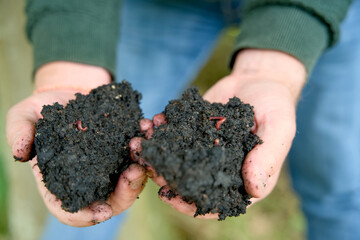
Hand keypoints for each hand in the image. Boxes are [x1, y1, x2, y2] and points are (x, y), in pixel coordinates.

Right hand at [6, 62, 147, 226]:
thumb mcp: (23, 116)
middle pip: (111, 199)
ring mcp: (110, 165)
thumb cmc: (42, 109)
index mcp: (62, 180)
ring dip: (142, 168)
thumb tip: (19, 153)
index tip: (103, 212)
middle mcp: (89, 178)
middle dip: (126, 191)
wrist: (67, 91)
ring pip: (131, 179)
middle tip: (134, 172)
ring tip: (140, 146)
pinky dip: (146, 141)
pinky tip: (145, 125)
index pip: (73, 210)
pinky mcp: (124, 148)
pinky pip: (140, 153)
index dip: (87, 215)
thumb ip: (19, 132)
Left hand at [140, 49, 306, 218]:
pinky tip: (151, 122)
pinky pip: (174, 135)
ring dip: (158, 152)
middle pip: (189, 181)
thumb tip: (255, 189)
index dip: (192, 204)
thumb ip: (267, 158)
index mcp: (241, 178)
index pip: (215, 201)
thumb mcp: (279, 128)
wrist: (260, 79)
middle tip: (148, 162)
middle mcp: (219, 168)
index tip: (170, 195)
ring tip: (143, 139)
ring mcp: (204, 149)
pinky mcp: (193, 131)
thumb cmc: (276, 105)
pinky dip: (161, 130)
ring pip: (176, 159)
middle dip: (165, 175)